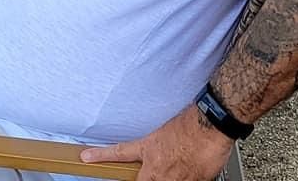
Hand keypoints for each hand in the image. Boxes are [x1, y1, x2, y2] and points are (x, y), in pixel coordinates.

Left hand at [80, 105, 233, 180]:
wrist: (211, 124)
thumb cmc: (194, 122)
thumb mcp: (168, 131)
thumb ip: (161, 147)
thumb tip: (163, 154)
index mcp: (150, 149)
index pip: (119, 152)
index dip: (100, 155)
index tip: (85, 157)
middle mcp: (157, 169)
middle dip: (143, 178)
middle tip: (155, 169)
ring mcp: (174, 180)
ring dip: (170, 176)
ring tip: (181, 162)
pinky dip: (189, 178)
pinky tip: (197, 167)